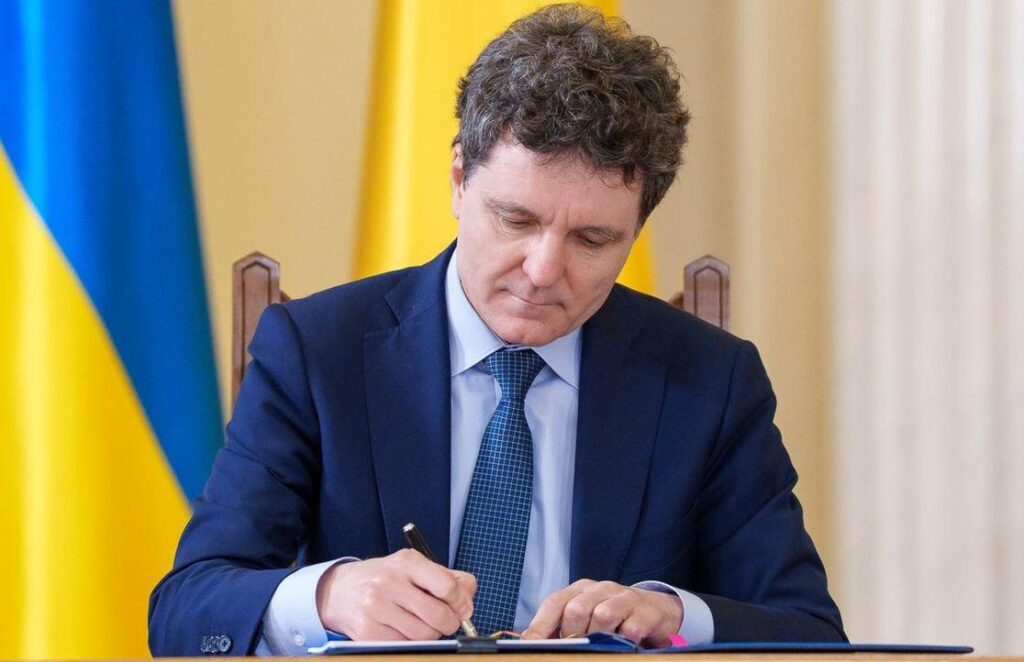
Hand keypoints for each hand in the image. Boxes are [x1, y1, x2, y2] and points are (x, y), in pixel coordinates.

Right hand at [315, 548, 475, 639]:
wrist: (341, 590)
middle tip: (447, 621)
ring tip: (421, 623)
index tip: (462, 608)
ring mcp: (376, 608)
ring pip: (424, 635)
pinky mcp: (368, 631)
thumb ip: (448, 578)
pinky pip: (405, 645)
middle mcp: (389, 582)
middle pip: (438, 615)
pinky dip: (410, 641)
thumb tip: (468, 601)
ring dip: (430, 633)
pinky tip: (403, 628)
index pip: (446, 586)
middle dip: (450, 623)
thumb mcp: (415, 567)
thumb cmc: (386, 578)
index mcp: (407, 562)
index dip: (461, 602)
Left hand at [521, 579, 682, 647]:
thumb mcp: (586, 618)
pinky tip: (624, 645)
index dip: (540, 625)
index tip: (530, 644)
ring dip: (598, 638)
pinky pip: (630, 629)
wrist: (657, 610)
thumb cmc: (614, 616)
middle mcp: (601, 589)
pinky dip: (623, 641)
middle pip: (576, 610)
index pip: (555, 602)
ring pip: (602, 616)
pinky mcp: (646, 612)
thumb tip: (531, 643)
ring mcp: (624, 598)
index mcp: (580, 590)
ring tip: (601, 646)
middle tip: (576, 649)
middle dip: (572, 635)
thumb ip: (561, 628)